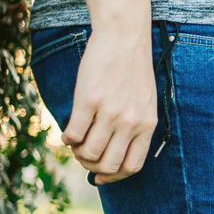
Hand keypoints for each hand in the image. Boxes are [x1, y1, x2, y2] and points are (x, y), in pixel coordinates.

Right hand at [62, 30, 157, 183]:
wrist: (123, 37)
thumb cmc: (133, 70)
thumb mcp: (145, 102)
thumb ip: (136, 126)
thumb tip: (117, 152)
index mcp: (147, 125)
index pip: (133, 166)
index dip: (115, 177)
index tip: (102, 176)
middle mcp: (130, 122)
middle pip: (109, 166)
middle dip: (93, 167)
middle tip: (85, 156)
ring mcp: (110, 113)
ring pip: (88, 154)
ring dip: (78, 153)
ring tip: (76, 142)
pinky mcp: (89, 101)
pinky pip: (73, 135)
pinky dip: (67, 139)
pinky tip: (69, 130)